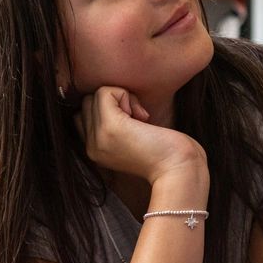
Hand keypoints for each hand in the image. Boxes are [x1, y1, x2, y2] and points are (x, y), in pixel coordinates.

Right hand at [80, 86, 205, 185]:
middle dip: (113, 102)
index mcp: (95, 151)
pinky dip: (125, 94)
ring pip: (95, 96)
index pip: (83, 115)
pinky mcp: (110, 127)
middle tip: (138, 120)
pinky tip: (142, 116)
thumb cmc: (165, 152)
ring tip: (140, 118)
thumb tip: (111, 96)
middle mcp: (91, 147)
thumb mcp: (132, 139)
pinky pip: (105, 92)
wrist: (179, 169)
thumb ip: (116, 125)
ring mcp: (98, 138)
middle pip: (87, 103)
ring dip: (121, 98)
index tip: (132, 124)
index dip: (107, 110)